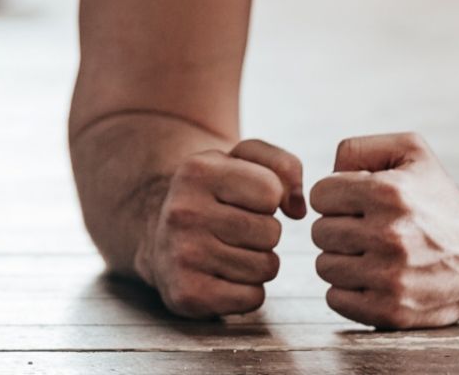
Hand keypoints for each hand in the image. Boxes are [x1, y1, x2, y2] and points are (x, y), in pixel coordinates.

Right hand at [140, 138, 305, 318]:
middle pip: (271, 232)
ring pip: (266, 267)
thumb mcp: (243, 159)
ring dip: (258, 262)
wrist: (159, 234)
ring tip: (230, 250)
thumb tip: (299, 209)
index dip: (269, 197)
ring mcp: (182, 256)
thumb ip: (283, 165)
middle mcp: (184, 212)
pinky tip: (224, 275)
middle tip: (236, 229)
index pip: (271, 191)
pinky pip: (253, 298)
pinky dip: (248, 290)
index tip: (245, 199)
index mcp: (198, 171)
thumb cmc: (212, 193)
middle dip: (265, 231)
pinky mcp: (187, 295)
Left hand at [309, 132, 458, 328]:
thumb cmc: (441, 200)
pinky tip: (372, 278)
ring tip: (371, 253)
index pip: (320, 194)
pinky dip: (348, 290)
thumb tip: (324, 175)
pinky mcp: (390, 311)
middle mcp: (389, 235)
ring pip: (325, 266)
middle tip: (367, 228)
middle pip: (319, 232)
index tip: (358, 202)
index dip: (336, 196)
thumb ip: (359, 148)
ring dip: (342, 259)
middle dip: (339, 227)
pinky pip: (335, 299)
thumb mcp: (412, 152)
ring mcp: (390, 277)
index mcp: (389, 192)